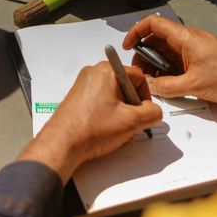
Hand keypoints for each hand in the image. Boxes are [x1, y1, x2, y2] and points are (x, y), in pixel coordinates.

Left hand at [19, 62, 162, 182]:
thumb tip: (154, 112)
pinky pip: (101, 103)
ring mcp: (83, 86)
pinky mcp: (78, 99)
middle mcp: (93, 74)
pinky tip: (106, 132)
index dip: (146, 97)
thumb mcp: (131, 122)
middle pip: (125, 87)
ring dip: (120, 115)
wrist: (62, 144)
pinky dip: (108, 116)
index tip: (145, 112)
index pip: (138, 77)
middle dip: (131, 108)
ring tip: (116, 132)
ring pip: (113, 97)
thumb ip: (151, 113)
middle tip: (130, 124)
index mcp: (106, 71)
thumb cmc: (90, 129)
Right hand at [122, 14, 216, 123]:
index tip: (127, 45)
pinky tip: (168, 82)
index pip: (153, 23)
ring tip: (154, 80)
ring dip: (157, 63)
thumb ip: (167, 86)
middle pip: (158, 39)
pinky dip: (169, 68)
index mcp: (185, 37)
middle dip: (145, 54)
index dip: (136, 32)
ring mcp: (195, 48)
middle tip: (141, 71)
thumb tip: (151, 86)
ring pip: (167, 50)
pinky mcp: (201, 58)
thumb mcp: (193, 85)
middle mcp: (189, 39)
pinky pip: (178, 59)